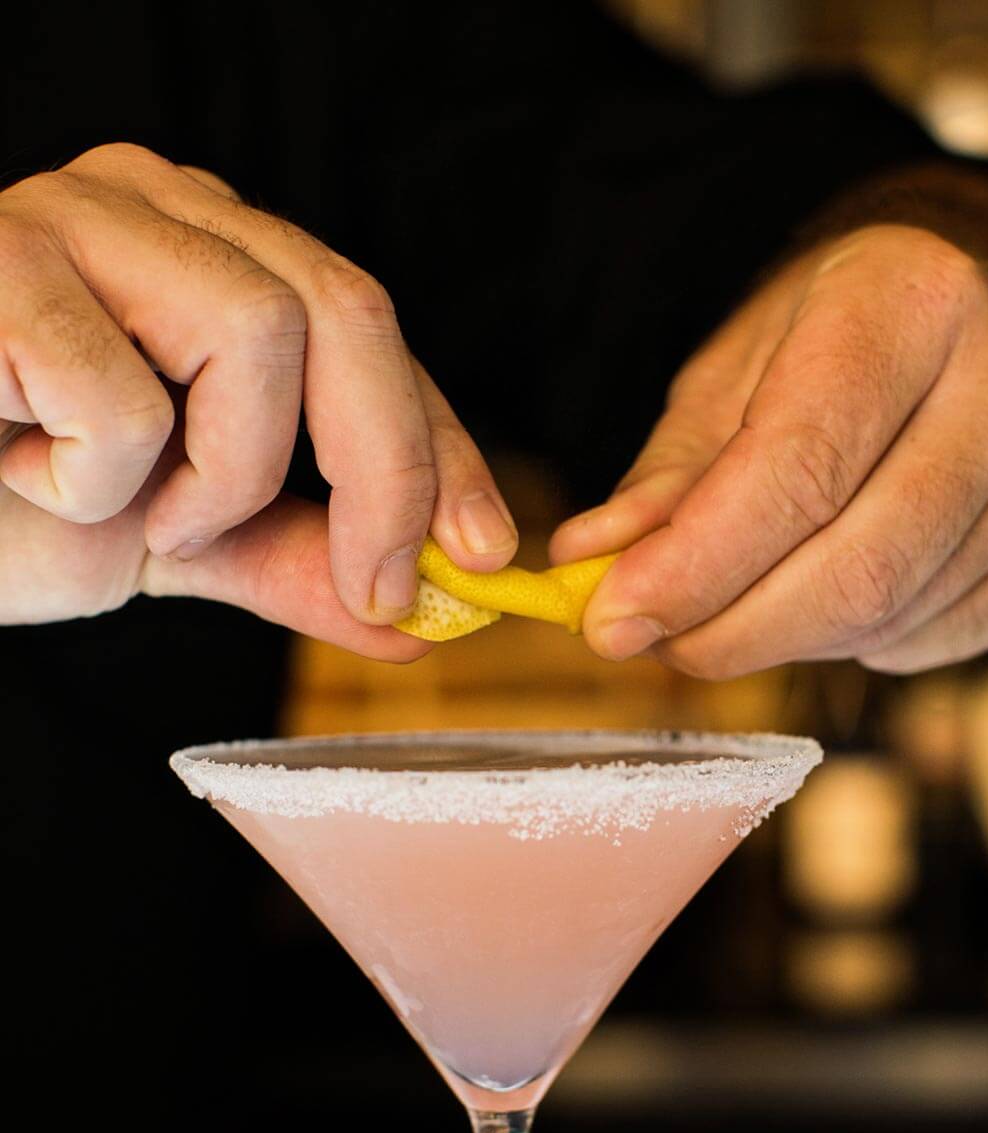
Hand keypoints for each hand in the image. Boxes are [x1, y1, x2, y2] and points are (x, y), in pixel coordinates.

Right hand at [0, 143, 516, 653]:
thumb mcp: (174, 538)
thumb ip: (291, 559)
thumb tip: (416, 617)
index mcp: (208, 254)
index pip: (368, 332)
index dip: (441, 447)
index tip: (486, 555)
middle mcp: (155, 205)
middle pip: (344, 307)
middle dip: (390, 470)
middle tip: (384, 586)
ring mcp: (72, 214)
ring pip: (257, 333)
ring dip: (220, 475)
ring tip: (130, 506)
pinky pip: (119, 394)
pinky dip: (93, 479)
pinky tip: (27, 474)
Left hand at [552, 224, 987, 677]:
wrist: (960, 328)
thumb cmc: (826, 351)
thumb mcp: (730, 377)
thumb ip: (666, 480)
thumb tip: (592, 569)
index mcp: (914, 299)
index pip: (799, 468)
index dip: (699, 565)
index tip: (612, 622)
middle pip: (857, 565)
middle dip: (733, 631)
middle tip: (659, 646)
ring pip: (891, 614)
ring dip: (785, 640)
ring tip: (734, 610)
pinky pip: (933, 639)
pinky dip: (855, 644)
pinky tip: (826, 599)